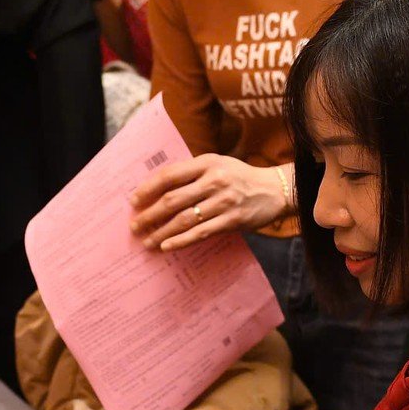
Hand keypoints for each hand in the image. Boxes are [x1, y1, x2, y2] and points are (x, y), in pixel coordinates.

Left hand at [130, 154, 291, 251]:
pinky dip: (181, 240)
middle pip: (173, 199)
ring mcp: (224, 201)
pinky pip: (201, 233)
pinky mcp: (232, 220)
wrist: (275, 189)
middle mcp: (214, 180)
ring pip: (184, 219)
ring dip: (161, 232)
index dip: (148, 188)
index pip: (170, 175)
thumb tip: (158, 189)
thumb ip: (192, 174)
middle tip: (135, 225)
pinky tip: (167, 246)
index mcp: (207, 163)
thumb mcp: (218, 165)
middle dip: (150, 214)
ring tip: (147, 241)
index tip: (133, 200)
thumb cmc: (240, 177)